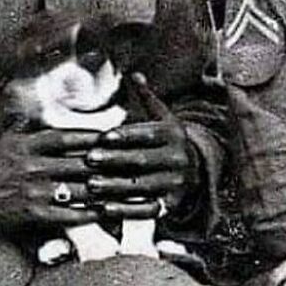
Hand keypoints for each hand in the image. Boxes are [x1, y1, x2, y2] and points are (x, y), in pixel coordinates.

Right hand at [0, 127, 157, 232]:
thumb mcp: (9, 136)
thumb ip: (30, 121)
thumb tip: (45, 103)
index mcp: (32, 144)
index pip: (72, 137)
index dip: (98, 137)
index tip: (121, 134)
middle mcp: (37, 166)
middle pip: (83, 163)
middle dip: (113, 163)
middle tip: (139, 162)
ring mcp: (38, 192)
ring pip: (82, 190)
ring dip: (111, 191)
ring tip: (134, 190)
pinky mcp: (37, 215)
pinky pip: (71, 215)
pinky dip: (93, 213)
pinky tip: (111, 213)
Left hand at [83, 73, 199, 218]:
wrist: (196, 170)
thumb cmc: (166, 140)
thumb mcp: (161, 117)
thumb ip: (146, 97)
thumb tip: (133, 74)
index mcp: (173, 134)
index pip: (147, 134)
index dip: (125, 136)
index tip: (102, 137)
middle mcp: (179, 159)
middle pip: (143, 161)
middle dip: (114, 161)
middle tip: (89, 160)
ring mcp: (177, 184)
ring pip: (143, 186)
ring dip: (116, 187)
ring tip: (91, 185)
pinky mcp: (171, 206)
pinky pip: (148, 210)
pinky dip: (126, 211)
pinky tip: (105, 209)